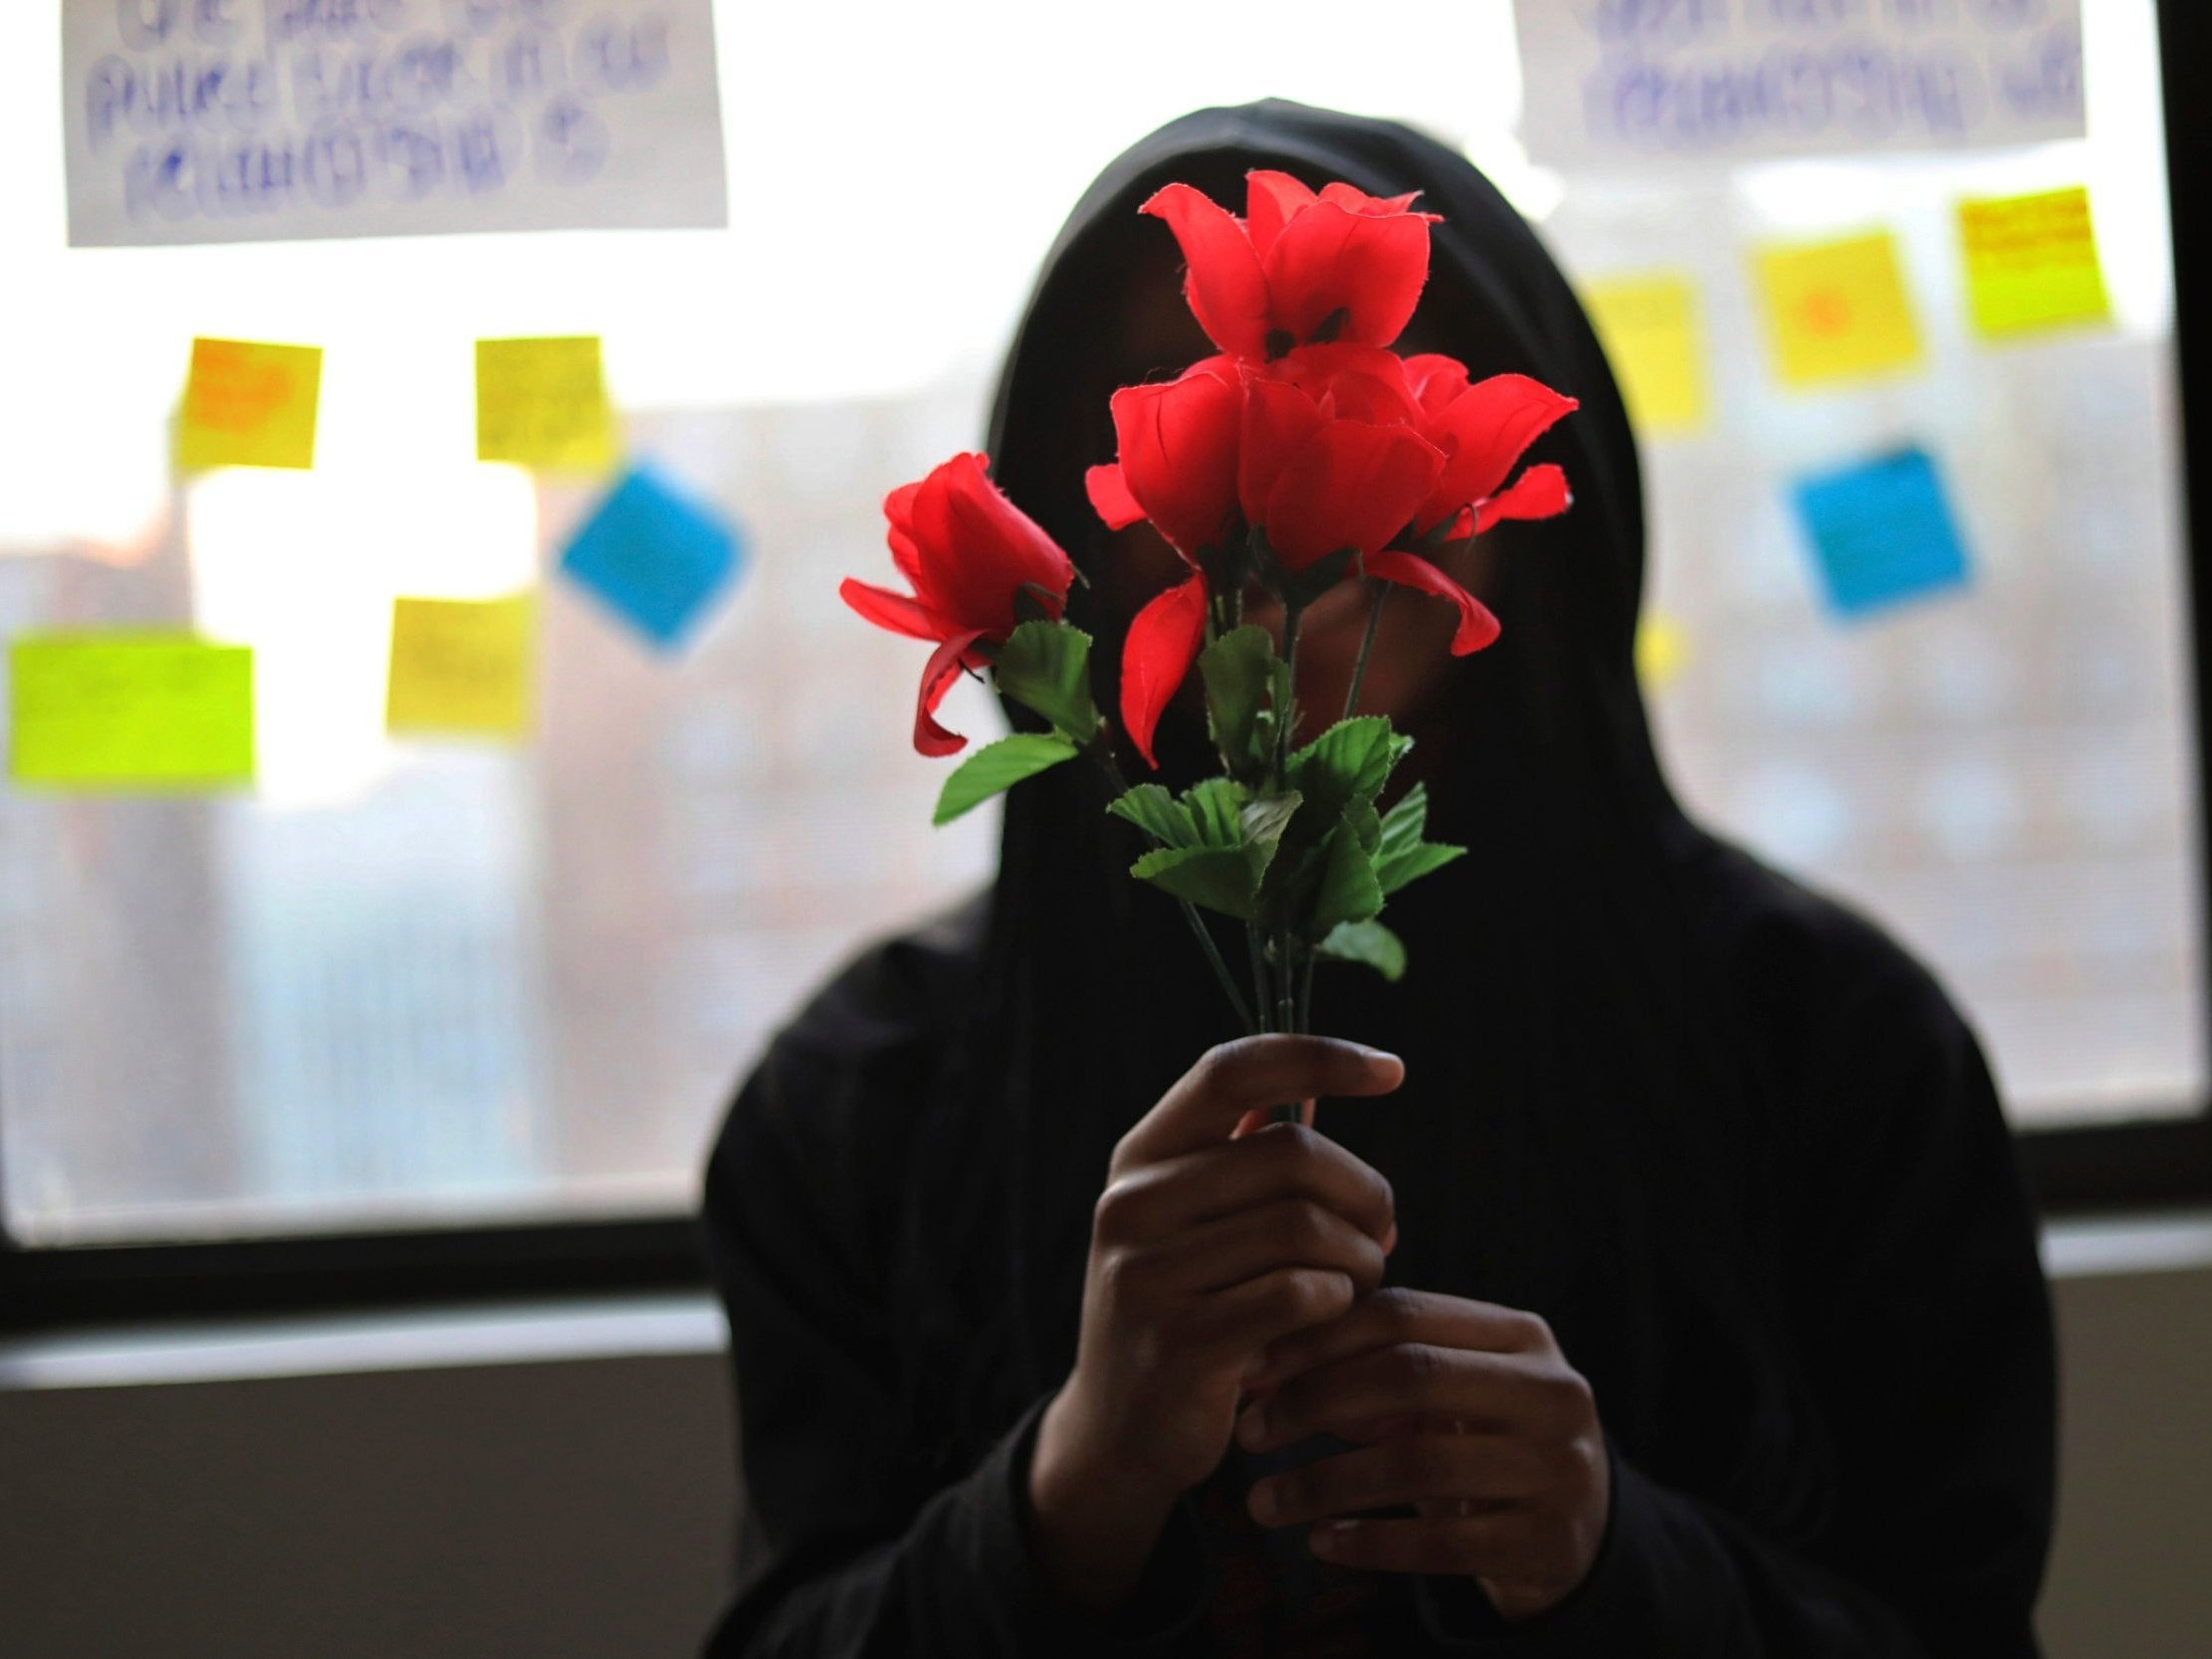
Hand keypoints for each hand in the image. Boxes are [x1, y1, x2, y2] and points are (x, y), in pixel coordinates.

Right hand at [1025, 1036, 1402, 1613]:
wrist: (1119, 1430)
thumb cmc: (1188, 1308)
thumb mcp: (1195, 1222)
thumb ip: (1247, 1160)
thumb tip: (1323, 1091)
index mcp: (1141, 1156)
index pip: (1231, 1071)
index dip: (1317, 1056)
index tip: (1391, 1069)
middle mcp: (1132, 1203)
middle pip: (1290, 1151)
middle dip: (1363, 1191)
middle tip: (1383, 1234)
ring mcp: (1147, 1273)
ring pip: (1304, 1227)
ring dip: (1359, 1257)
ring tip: (1359, 1283)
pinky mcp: (1179, 1342)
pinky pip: (1297, 1295)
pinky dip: (1336, 1303)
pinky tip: (1329, 1319)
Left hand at [1232, 1286, 1609, 1622]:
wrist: (1579, 1530)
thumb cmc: (1486, 1439)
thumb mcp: (1451, 1390)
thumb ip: (1374, 1367)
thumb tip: (1262, 1368)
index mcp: (1523, 1335)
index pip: (1404, 1314)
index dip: (1320, 1338)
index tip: (1254, 1368)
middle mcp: (1551, 1393)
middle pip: (1409, 1376)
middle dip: (1314, 1402)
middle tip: (1249, 1433)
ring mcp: (1557, 1469)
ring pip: (1416, 1465)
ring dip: (1324, 1484)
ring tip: (1263, 1501)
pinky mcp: (1546, 1543)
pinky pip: (1438, 1544)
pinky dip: (1368, 1544)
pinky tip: (1321, 1543)